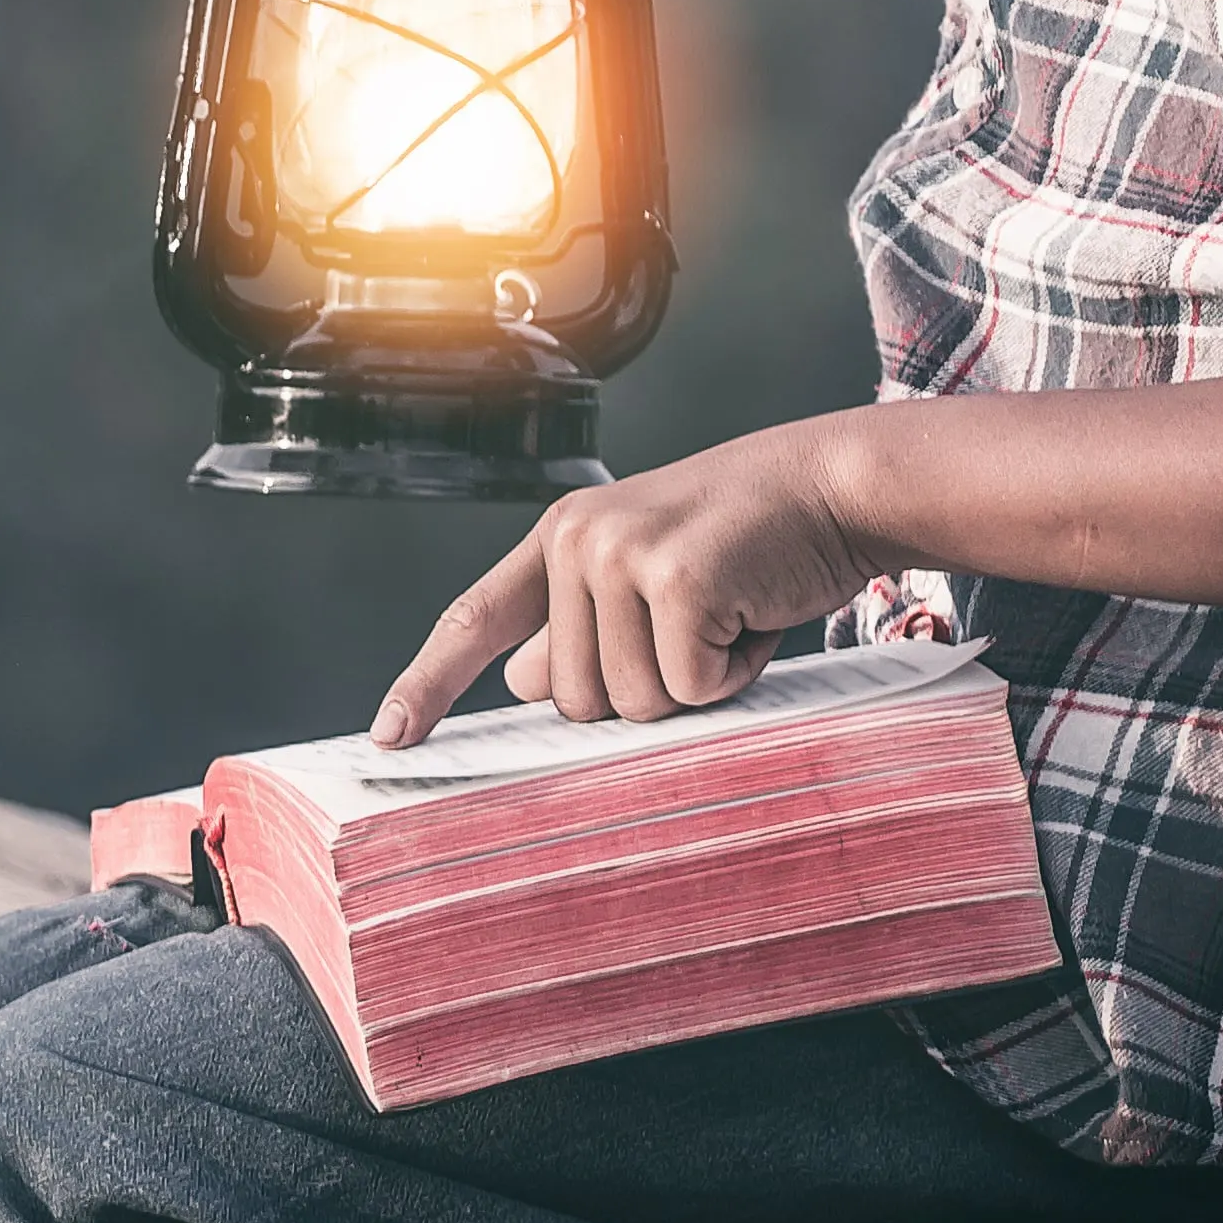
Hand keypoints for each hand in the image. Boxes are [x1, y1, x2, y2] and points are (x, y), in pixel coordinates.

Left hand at [371, 422, 883, 745]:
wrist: (831, 486)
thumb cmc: (748, 542)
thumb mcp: (649, 579)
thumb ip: (583, 629)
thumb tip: (519, 684)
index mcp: (560, 537)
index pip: (476, 618)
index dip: (430, 682)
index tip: (391, 735)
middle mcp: (576, 539)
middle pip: (575, 699)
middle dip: (648, 686)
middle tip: (700, 624)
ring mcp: (620, 555)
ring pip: (631, 703)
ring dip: (694, 683)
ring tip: (727, 613)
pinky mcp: (675, 579)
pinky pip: (689, 690)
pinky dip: (732, 674)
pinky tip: (750, 614)